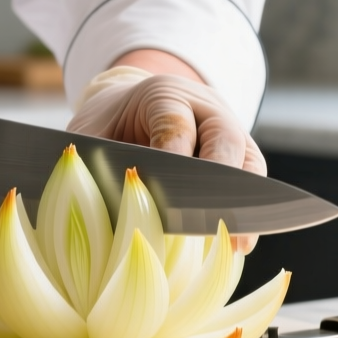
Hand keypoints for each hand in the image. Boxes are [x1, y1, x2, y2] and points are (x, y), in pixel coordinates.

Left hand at [66, 65, 265, 250]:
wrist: (128, 112)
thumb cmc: (105, 129)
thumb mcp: (86, 136)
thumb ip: (87, 162)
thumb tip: (87, 202)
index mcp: (163, 94)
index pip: (174, 123)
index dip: (172, 155)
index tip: (165, 191)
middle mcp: (203, 107)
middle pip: (223, 136)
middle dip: (217, 177)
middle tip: (209, 216)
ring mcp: (226, 132)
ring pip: (247, 159)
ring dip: (244, 201)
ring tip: (239, 241)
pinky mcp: (239, 157)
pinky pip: (251, 181)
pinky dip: (247, 211)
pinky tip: (240, 243)